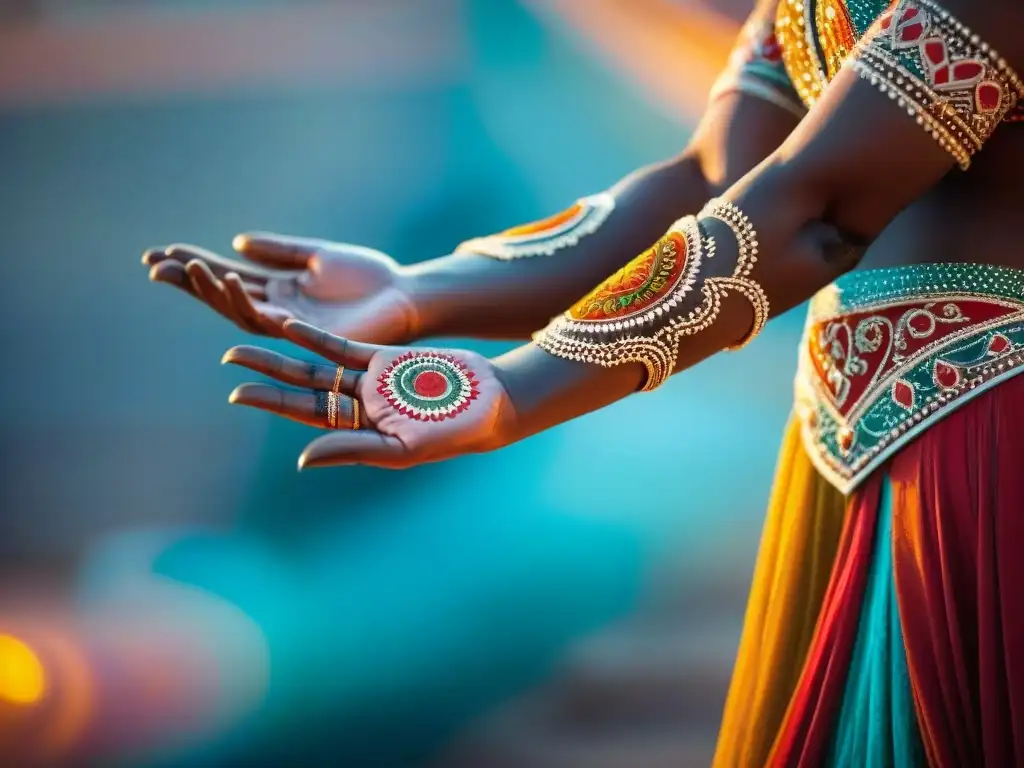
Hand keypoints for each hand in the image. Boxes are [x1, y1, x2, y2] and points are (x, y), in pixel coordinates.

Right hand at [143, 233, 418, 342]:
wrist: (404, 296)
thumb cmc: (369, 278)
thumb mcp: (318, 255)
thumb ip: (280, 250)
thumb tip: (238, 243)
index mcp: (281, 290)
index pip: (228, 277)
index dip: (195, 265)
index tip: (160, 251)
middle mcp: (280, 310)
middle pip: (223, 296)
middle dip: (189, 280)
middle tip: (154, 263)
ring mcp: (292, 325)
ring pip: (241, 310)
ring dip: (213, 290)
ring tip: (188, 268)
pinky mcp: (309, 335)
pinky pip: (273, 321)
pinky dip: (250, 302)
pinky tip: (232, 280)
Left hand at [221, 320, 516, 468]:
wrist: (492, 400)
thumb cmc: (454, 433)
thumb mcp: (402, 447)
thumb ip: (354, 448)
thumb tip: (303, 458)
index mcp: (360, 432)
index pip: (306, 416)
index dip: (271, 403)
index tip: (237, 394)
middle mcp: (359, 407)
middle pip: (302, 390)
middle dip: (266, 376)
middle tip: (229, 361)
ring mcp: (371, 380)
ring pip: (316, 366)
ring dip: (283, 354)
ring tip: (247, 341)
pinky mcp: (386, 357)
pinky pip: (343, 346)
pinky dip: (316, 337)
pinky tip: (290, 325)